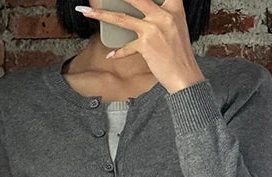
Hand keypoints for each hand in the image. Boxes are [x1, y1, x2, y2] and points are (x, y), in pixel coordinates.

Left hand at [73, 0, 204, 94]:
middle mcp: (164, 14)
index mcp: (174, 6)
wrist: (185, 75)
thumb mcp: (176, 25)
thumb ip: (163, 13)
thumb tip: (145, 9)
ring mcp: (154, 28)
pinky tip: (111, 55)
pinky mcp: (147, 45)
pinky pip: (127, 46)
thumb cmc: (179, 52)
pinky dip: (119, 52)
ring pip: (122, 18)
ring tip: (86, 11)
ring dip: (101, 14)